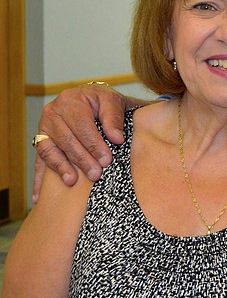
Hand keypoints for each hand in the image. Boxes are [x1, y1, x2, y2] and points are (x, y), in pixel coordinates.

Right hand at [32, 84, 140, 202]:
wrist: (94, 102)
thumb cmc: (104, 103)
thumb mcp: (113, 101)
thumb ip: (114, 117)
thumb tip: (116, 138)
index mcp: (71, 100)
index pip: (82, 125)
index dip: (94, 144)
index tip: (106, 160)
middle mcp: (52, 113)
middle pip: (66, 139)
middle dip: (81, 159)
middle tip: (95, 174)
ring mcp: (44, 128)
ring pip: (50, 150)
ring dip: (61, 168)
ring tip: (72, 181)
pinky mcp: (41, 142)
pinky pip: (39, 161)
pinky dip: (39, 180)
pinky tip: (40, 196)